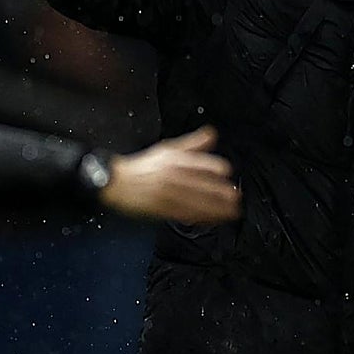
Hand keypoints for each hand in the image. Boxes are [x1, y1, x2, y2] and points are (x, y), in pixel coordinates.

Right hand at [100, 125, 240, 224]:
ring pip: (199, 202)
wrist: (117, 182)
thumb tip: (212, 134)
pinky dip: (201, 218)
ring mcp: (168, 194)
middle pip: (205, 185)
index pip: (204, 164)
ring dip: (218, 209)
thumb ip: (192, 143)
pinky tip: (211, 220)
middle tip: (236, 199)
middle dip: (223, 194)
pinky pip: (187, 214)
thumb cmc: (143, 166)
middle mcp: (174, 176)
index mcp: (176, 159)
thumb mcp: (168, 149)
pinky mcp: (163, 209)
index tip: (228, 177)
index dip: (218, 171)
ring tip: (231, 213)